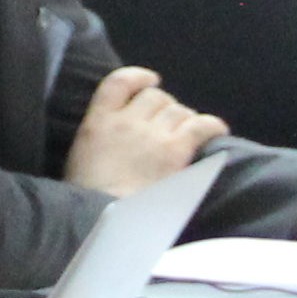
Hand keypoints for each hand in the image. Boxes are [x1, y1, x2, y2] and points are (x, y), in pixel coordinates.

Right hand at [64, 64, 226, 196]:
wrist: (108, 220)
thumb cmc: (89, 198)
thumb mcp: (80, 159)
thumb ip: (98, 140)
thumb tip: (118, 139)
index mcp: (97, 122)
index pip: (118, 82)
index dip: (138, 77)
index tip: (150, 80)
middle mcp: (127, 121)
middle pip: (155, 97)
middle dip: (164, 107)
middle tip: (166, 126)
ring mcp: (152, 134)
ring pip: (178, 110)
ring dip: (183, 120)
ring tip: (185, 135)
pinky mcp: (175, 150)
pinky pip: (201, 125)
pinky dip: (212, 125)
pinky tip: (217, 130)